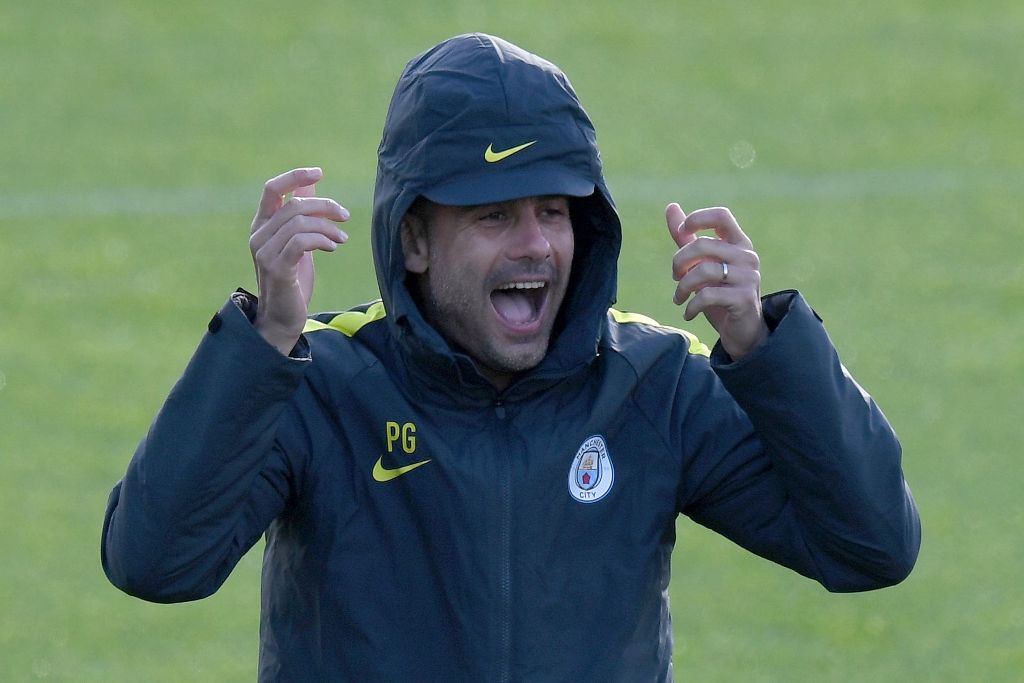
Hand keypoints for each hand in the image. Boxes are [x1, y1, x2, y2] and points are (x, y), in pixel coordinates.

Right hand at [249, 167, 349, 353]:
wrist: (283, 318)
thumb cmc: (293, 280)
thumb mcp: (299, 243)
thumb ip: (302, 217)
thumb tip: (312, 187)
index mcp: (262, 225)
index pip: (272, 189)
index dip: (295, 176)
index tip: (319, 172)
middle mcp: (258, 235)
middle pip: (294, 204)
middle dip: (325, 206)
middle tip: (345, 216)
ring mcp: (264, 251)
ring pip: (299, 222)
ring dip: (328, 227)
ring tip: (342, 239)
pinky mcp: (277, 267)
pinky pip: (302, 241)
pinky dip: (322, 240)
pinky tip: (333, 248)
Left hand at [666, 203, 768, 359]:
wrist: (742, 331)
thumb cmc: (720, 293)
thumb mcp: (702, 263)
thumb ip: (687, 237)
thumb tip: (671, 206)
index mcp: (738, 243)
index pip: (721, 216)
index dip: (697, 219)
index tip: (681, 232)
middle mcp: (747, 256)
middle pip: (704, 245)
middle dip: (680, 261)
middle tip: (674, 277)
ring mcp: (748, 277)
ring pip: (704, 270)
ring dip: (682, 286)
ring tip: (678, 298)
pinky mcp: (744, 299)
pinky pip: (707, 295)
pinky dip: (691, 305)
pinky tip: (688, 313)